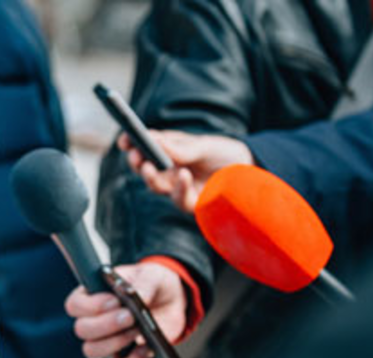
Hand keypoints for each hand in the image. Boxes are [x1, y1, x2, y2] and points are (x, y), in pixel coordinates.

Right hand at [65, 262, 187, 357]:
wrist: (172, 300)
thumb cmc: (152, 283)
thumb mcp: (150, 275)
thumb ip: (143, 283)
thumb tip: (136, 295)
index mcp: (93, 295)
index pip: (75, 305)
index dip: (90, 306)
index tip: (114, 301)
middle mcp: (95, 319)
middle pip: (82, 330)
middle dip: (106, 324)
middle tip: (130, 316)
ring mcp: (108, 340)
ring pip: (92, 351)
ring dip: (115, 342)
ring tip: (138, 330)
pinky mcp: (124, 357)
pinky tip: (144, 350)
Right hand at [119, 130, 253, 212]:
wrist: (248, 169)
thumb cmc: (222, 152)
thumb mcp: (204, 145)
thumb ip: (182, 148)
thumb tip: (156, 141)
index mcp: (167, 151)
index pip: (143, 147)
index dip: (131, 144)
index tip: (124, 140)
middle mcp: (168, 170)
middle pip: (144, 169)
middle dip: (136, 162)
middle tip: (135, 156)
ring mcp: (177, 187)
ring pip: (156, 186)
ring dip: (151, 177)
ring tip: (150, 167)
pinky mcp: (191, 203)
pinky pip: (179, 199)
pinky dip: (179, 188)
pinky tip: (182, 176)